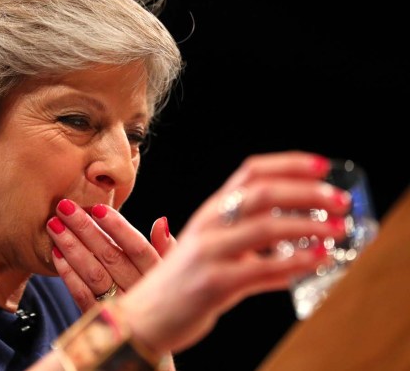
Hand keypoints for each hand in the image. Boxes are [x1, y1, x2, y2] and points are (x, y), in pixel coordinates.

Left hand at [47, 199, 176, 311]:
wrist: (150, 342)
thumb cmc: (161, 296)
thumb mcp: (171, 272)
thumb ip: (166, 247)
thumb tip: (160, 221)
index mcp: (157, 275)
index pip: (137, 248)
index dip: (118, 227)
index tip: (97, 208)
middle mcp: (139, 291)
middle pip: (110, 256)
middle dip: (85, 229)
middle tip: (64, 207)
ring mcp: (119, 308)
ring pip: (94, 275)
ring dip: (72, 248)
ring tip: (54, 226)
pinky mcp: (100, 320)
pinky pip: (82, 297)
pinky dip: (68, 275)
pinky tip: (56, 254)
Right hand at [117, 151, 351, 353]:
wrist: (142, 318)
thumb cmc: (180, 283)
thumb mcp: (209, 249)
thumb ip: (246, 241)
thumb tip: (296, 245)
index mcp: (210, 211)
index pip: (251, 172)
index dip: (289, 164)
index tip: (322, 166)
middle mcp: (208, 225)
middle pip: (263, 193)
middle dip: (308, 193)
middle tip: (340, 200)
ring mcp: (209, 253)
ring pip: (266, 227)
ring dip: (309, 226)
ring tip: (338, 231)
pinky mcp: (214, 284)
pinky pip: (263, 270)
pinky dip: (295, 264)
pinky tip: (317, 260)